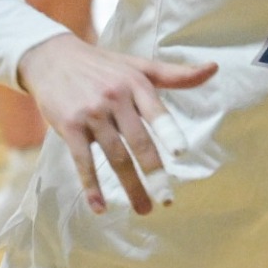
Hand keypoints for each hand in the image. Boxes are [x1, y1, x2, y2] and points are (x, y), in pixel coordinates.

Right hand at [17, 35, 216, 215]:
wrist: (53, 59)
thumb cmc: (104, 65)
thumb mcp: (140, 66)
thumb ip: (176, 74)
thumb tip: (214, 69)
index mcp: (137, 85)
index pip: (157, 112)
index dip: (168, 131)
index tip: (181, 152)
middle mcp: (115, 100)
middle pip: (138, 142)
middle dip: (154, 172)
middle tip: (167, 199)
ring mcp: (91, 114)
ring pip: (115, 156)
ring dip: (129, 186)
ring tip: (144, 208)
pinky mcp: (69, 127)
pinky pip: (82, 160)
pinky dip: (91, 185)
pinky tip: (100, 206)